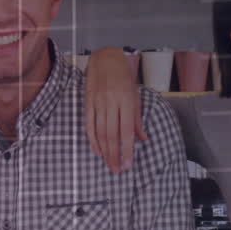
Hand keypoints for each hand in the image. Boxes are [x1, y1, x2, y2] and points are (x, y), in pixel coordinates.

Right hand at [84, 47, 145, 172]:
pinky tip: (97, 151)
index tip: (128, 164)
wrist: (105, 58)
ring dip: (105, 151)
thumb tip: (142, 139)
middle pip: (112, 135)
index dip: (127, 150)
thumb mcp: (135, 96)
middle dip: (115, 155)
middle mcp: (111, 102)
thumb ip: (137, 119)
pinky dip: (93, 140)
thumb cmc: (124, 77)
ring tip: (109, 165)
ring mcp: (98, 103)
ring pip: (100, 132)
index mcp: (126, 101)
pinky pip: (89, 125)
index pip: (127, 130)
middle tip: (117, 171)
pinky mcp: (87, 102)